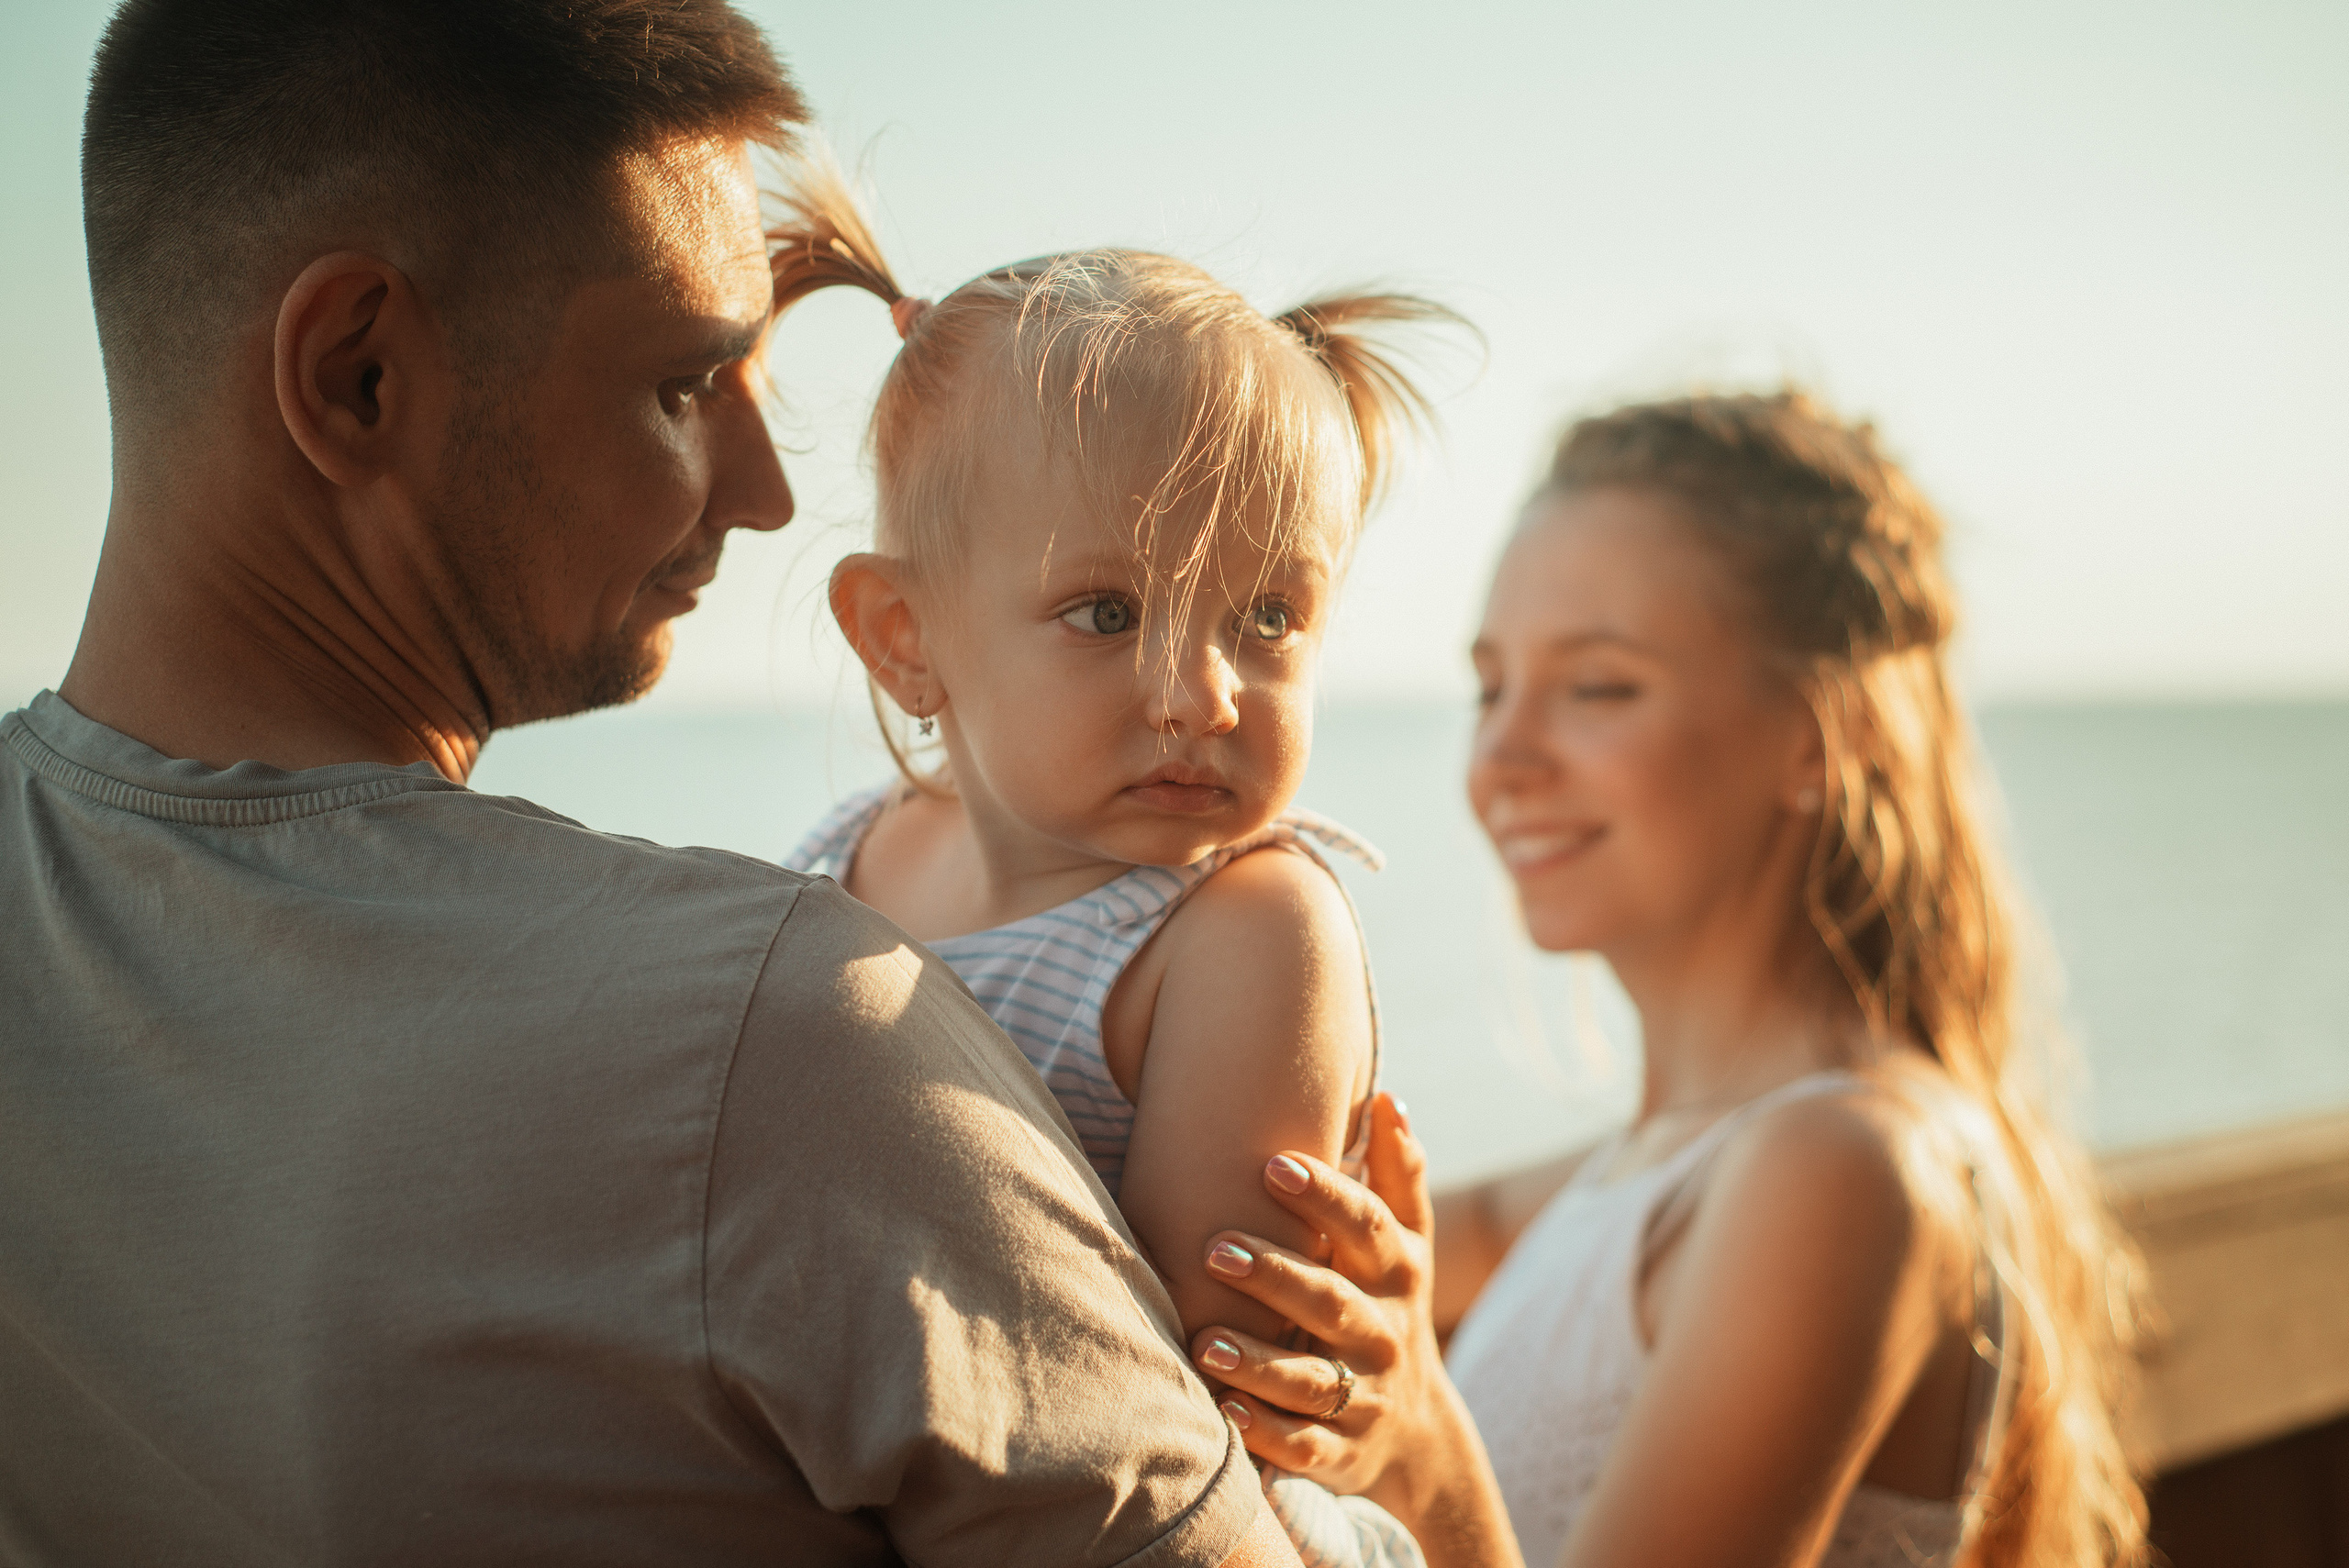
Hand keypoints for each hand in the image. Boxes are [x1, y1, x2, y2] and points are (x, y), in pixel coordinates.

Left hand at [1192, 1096, 1522, 1567]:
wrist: (1419, 1433)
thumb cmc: (1389, 1308)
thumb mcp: (1409, 1246)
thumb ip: (1399, 1174)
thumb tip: (1390, 1098)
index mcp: (1397, 1275)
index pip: (1368, 1228)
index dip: (1325, 1197)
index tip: (1274, 1165)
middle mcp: (1383, 1335)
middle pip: (1332, 1303)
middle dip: (1275, 1276)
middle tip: (1213, 1247)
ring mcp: (1364, 1398)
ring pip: (1311, 1381)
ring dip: (1258, 1362)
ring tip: (1204, 1339)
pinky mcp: (1340, 1453)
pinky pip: (1303, 1447)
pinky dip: (1265, 1434)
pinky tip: (1223, 1412)